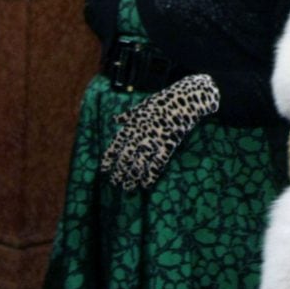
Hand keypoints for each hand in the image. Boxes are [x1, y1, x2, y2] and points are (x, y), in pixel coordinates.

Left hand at [101, 73, 218, 189]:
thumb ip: (127, 115)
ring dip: (132, 177)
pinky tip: (146, 184)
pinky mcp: (169, 144)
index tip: (104, 169)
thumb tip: (114, 119)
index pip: (116, 144)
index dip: (109, 158)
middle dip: (119, 171)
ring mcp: (154, 140)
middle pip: (126, 156)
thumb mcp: (142, 106)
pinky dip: (151, 175)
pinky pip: (158, 163)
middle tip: (115, 183)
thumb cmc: (163, 101)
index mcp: (132, 124)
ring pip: (140, 163)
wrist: (185, 99)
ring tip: (127, 188)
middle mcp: (141, 134)